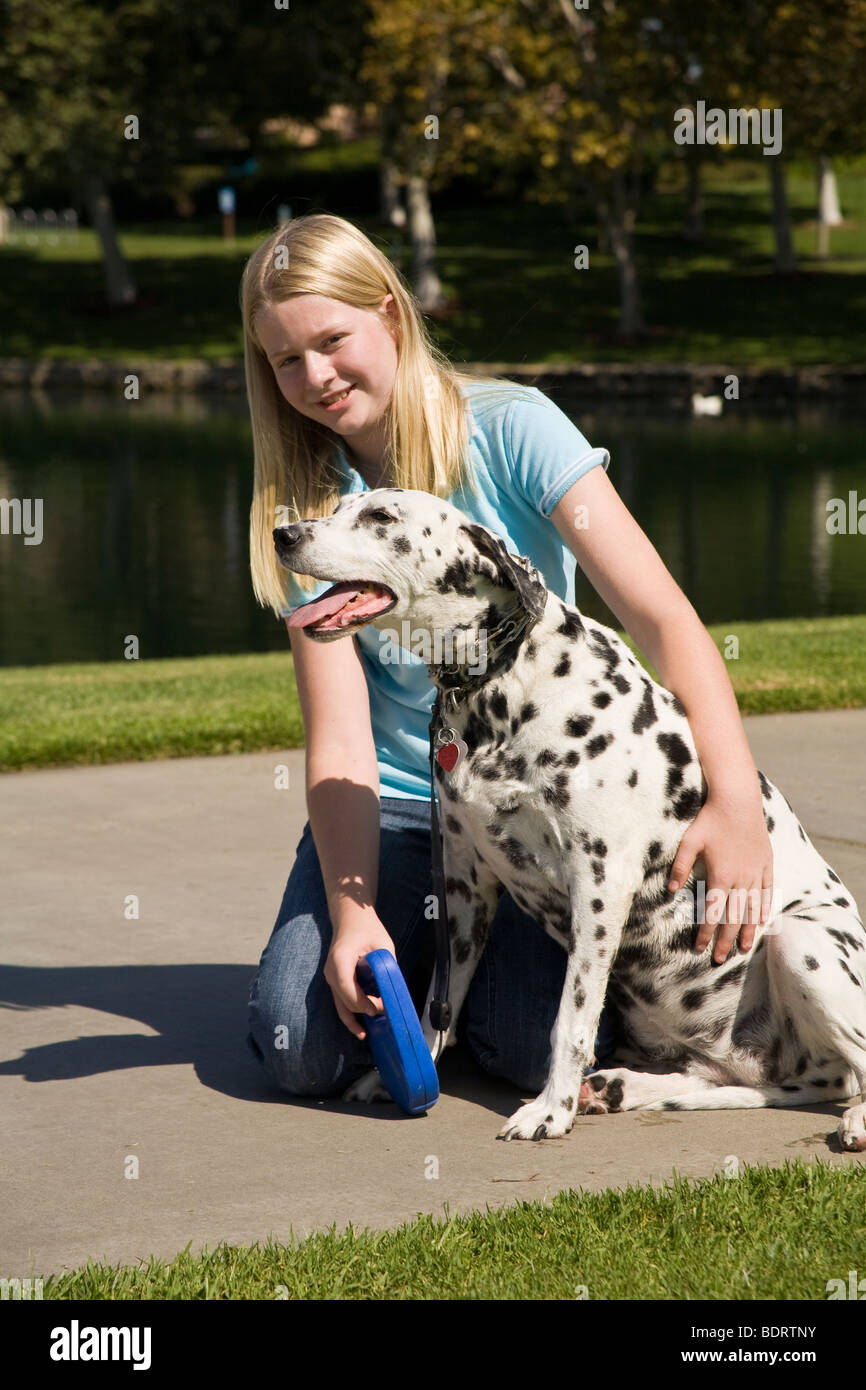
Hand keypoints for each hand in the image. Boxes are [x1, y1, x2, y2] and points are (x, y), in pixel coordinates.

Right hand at [324, 909, 396, 1037]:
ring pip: (340, 1005)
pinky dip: (349, 1015)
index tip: (381, 1007)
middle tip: (385, 1012)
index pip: (348, 989)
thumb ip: (385, 968)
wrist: (350, 919)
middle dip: (365, 1010)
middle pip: (345, 1000)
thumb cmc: (367, 929)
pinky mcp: (335, 982)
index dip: (364, 1002)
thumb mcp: (382, 945)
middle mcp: (331, 971)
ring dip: (353, 1019)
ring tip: (364, 1035)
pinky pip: (340, 1002)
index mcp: (340, 960)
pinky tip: (359, 1029)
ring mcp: (330, 977)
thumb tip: (392, 992)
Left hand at [667, 792, 773, 963]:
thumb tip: (670, 890)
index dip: (706, 933)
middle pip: (733, 916)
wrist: (738, 800)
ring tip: (743, 948)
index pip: (712, 912)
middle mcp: (740, 878)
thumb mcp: (689, 842)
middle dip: (725, 939)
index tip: (700, 949)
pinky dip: (764, 908)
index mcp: (720, 875)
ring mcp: (756, 872)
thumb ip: (680, 867)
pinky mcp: (766, 864)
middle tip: (720, 959)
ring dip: (746, 930)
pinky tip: (762, 922)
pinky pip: (767, 892)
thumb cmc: (710, 820)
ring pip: (752, 908)